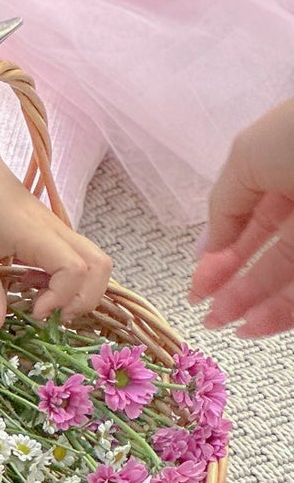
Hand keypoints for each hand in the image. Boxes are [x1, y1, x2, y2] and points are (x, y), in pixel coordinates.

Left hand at [0, 150, 112, 331]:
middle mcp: (56, 230)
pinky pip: (76, 256)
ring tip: (42, 301)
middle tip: (50, 315)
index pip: (76, 270)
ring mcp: (56, 228)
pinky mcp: (50, 229)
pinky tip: (31, 282)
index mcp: (37, 233)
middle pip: (100, 267)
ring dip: (79, 289)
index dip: (62, 297)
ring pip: (94, 261)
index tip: (32, 311)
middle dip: (84, 299)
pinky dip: (66, 277)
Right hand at [191, 98, 293, 337]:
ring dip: (258, 304)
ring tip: (229, 326)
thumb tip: (207, 249)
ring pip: (289, 275)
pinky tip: (258, 323)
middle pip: (267, 254)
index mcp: (280, 171)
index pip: (247, 222)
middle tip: (210, 317)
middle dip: (235, 286)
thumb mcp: (247, 156)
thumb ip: (225, 205)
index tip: (197, 287)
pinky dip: (285, 310)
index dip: (219, 254)